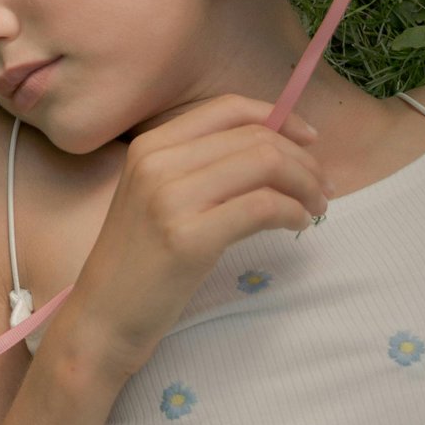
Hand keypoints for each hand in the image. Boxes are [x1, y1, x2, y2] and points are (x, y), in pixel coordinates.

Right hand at [63, 96, 326, 376]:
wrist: (103, 316)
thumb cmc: (139, 261)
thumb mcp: (158, 198)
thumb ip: (200, 167)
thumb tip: (276, 147)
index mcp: (150, 145)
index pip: (229, 109)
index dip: (279, 117)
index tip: (309, 141)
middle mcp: (157, 162)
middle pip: (254, 138)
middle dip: (303, 160)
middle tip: (322, 188)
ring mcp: (170, 199)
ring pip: (265, 165)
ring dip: (305, 185)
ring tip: (315, 208)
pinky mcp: (188, 237)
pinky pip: (262, 206)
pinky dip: (293, 212)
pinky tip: (297, 225)